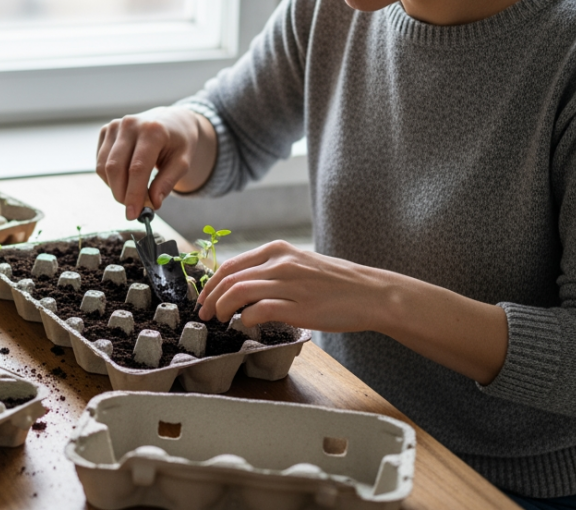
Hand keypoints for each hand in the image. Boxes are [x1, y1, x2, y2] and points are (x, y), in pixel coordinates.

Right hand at [96, 107, 215, 220]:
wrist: (171, 120)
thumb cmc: (178, 142)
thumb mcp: (183, 162)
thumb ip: (167, 182)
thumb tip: (152, 203)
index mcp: (153, 130)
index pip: (137, 168)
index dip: (133, 194)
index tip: (133, 214)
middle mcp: (130, 124)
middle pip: (115, 168)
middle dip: (121, 194)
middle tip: (132, 209)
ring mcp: (115, 126)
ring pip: (104, 167)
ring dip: (115, 187)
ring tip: (132, 192)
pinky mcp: (105, 130)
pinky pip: (100, 162)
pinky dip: (110, 177)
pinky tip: (125, 178)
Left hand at [196, 240, 395, 332]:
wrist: (371, 293)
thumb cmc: (337, 283)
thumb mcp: (301, 264)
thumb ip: (273, 270)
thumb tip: (244, 286)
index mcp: (279, 250)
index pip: (231, 264)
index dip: (211, 283)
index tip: (204, 298)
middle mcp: (280, 263)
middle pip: (229, 278)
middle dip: (210, 298)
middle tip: (204, 314)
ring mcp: (289, 284)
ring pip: (238, 292)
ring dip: (222, 308)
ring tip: (219, 320)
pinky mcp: (297, 306)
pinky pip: (258, 310)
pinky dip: (244, 318)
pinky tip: (245, 325)